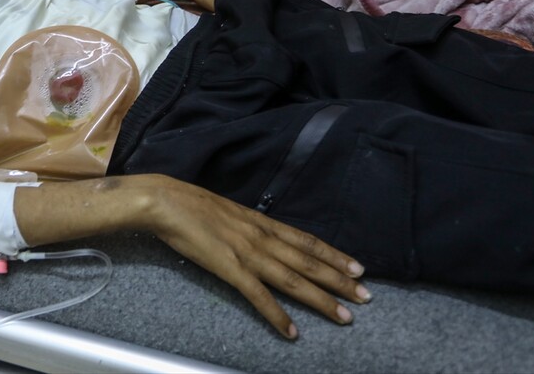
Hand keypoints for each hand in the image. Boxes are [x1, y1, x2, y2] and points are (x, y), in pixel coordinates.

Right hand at [146, 175, 369, 338]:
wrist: (166, 201)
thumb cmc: (190, 205)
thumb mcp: (228, 211)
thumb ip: (247, 225)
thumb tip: (260, 235)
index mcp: (261, 222)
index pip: (307, 240)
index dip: (334, 255)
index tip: (357, 267)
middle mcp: (261, 237)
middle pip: (308, 262)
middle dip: (339, 280)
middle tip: (366, 296)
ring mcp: (248, 253)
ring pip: (293, 280)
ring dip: (321, 300)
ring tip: (345, 315)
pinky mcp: (230, 269)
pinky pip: (259, 297)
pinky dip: (277, 316)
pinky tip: (292, 331)